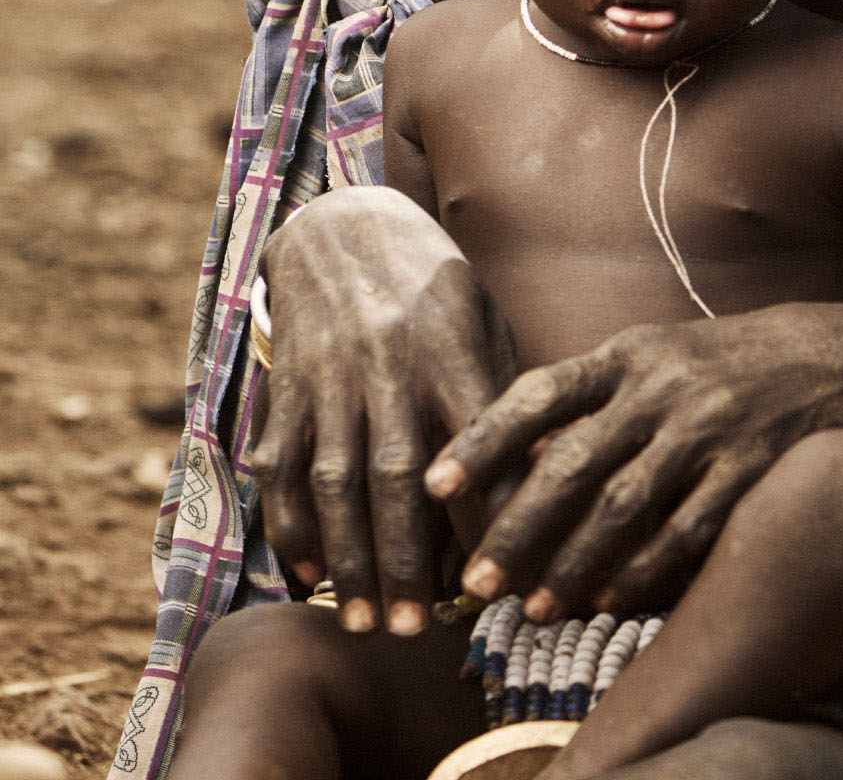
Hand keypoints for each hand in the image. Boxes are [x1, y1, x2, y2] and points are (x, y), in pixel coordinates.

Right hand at [251, 186, 515, 634]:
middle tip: (416, 628)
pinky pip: (281, 463)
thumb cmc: (434, 286)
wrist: (344, 225)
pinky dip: (291, 524)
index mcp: (450, 345)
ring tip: (363, 621)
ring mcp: (331, 374)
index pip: (478, 438)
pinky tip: (311, 573)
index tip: (505, 575)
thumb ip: (507, 394)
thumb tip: (551, 475)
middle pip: (397, 474)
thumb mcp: (483, 318)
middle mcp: (388, 362)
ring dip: (347, 557)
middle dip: (405, 558)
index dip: (490, 509)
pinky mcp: (288, 383)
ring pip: (334, 479)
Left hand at [428, 302, 842, 619]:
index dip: (483, 439)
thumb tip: (515, 457)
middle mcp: (663, 386)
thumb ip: (592, 397)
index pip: (539, 392)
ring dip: (573, 564)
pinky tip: (612, 601)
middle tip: (475, 583)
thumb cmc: (724, 365)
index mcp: (629, 353)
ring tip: (534, 607)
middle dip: (517, 528)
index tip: (435, 486)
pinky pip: (688, 531)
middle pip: (573, 463)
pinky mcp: (752, 468)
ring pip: (624, 507)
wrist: (837, 356)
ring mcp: (710, 427)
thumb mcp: (657, 356)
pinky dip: (644, 571)